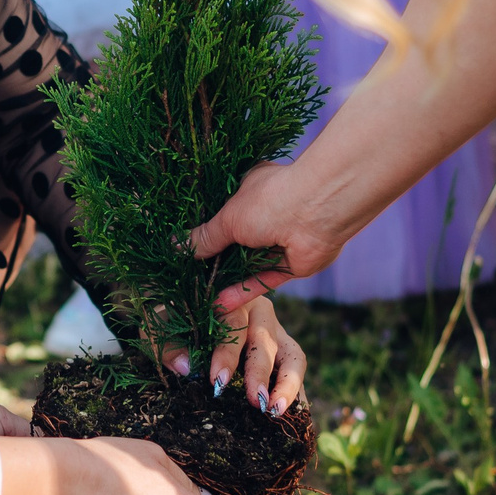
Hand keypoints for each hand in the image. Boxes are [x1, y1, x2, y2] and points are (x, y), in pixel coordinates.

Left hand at [165, 295, 306, 418]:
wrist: (181, 320)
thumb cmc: (171, 324)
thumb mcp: (158, 330)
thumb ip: (167, 346)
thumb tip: (187, 369)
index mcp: (229, 300)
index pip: (233, 325)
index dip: (227, 355)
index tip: (218, 383)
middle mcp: (259, 314)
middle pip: (266, 342)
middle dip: (260, 373)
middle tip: (255, 402)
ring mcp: (276, 334)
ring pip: (293, 356)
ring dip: (288, 384)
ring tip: (276, 411)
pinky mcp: (284, 353)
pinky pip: (296, 371)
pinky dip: (296, 392)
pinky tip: (288, 415)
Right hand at [187, 160, 346, 316]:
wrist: (318, 213)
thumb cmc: (270, 202)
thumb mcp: (228, 218)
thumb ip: (206, 237)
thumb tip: (177, 246)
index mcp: (251, 191)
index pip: (225, 213)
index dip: (207, 231)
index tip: (186, 252)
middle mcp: (266, 215)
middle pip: (236, 242)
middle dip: (215, 260)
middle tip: (188, 278)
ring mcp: (280, 240)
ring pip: (248, 265)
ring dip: (227, 280)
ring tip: (199, 296)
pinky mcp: (291, 265)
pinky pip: (264, 280)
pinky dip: (244, 291)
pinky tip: (221, 303)